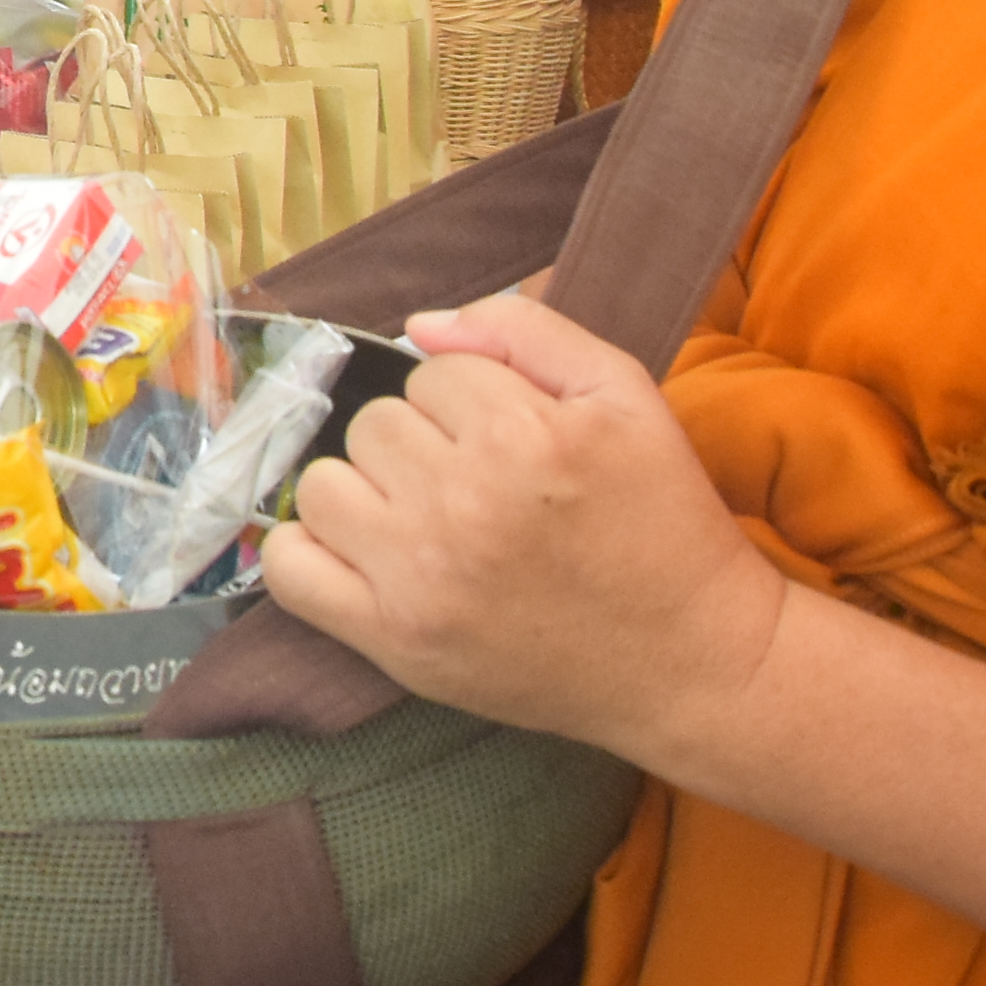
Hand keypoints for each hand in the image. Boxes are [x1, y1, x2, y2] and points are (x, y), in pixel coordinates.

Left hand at [261, 293, 788, 763]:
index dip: (473, 400)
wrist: (697, 661)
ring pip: (325, 483)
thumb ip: (525, 333)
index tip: (516, 443)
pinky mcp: (397, 643)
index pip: (430, 371)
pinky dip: (309, 553)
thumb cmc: (663, 523)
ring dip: (368, 494)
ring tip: (430, 523)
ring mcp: (422, 580)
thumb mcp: (626, 397)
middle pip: (375, 423)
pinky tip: (365, 553)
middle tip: (481, 489)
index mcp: (522, 438)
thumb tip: (418, 325)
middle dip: (422, 444)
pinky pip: (289, 570)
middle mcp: (463, 506)